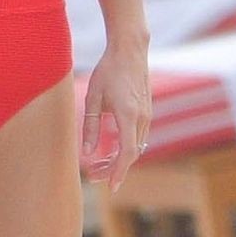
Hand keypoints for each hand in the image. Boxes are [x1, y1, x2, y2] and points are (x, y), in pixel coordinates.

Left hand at [81, 36, 150, 191]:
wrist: (130, 50)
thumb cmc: (108, 71)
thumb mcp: (93, 98)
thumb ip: (90, 127)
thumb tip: (87, 153)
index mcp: (128, 115)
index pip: (127, 152)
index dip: (119, 171)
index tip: (111, 187)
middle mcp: (142, 117)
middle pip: (132, 153)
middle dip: (114, 169)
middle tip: (94, 177)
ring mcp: (148, 114)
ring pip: (136, 146)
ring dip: (119, 159)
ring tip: (98, 166)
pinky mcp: (147, 111)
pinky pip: (138, 136)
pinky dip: (125, 147)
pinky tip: (109, 150)